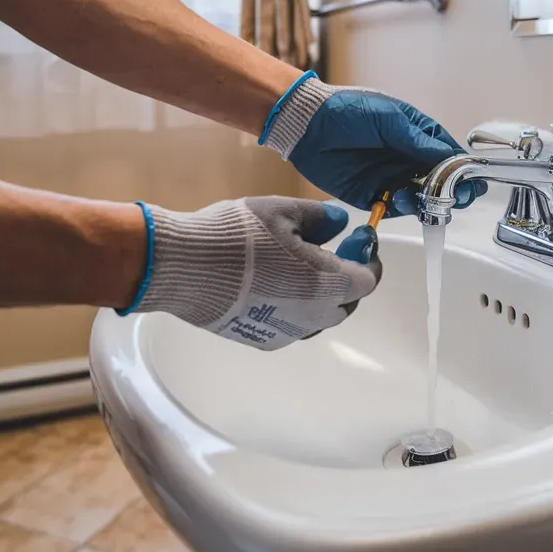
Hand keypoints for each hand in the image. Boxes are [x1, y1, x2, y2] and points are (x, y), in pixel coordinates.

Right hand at [120, 197, 380, 349]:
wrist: (185, 268)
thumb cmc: (240, 235)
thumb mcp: (283, 211)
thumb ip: (319, 217)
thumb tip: (340, 222)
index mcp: (328, 284)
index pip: (367, 279)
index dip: (368, 258)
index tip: (359, 238)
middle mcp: (314, 316)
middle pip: (346, 302)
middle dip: (347, 276)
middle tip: (332, 248)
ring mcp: (287, 332)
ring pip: (319, 317)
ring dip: (321, 293)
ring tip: (300, 265)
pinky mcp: (261, 340)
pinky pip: (293, 325)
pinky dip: (295, 306)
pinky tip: (274, 283)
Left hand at [259, 72, 486, 215]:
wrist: (306, 126)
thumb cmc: (347, 110)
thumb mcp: (388, 118)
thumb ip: (418, 140)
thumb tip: (450, 156)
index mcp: (414, 133)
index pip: (447, 153)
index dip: (461, 167)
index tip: (471, 179)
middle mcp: (406, 157)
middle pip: (439, 180)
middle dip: (451, 189)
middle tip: (458, 196)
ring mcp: (390, 177)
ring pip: (420, 197)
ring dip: (427, 199)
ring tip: (420, 195)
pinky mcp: (372, 195)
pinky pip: (395, 207)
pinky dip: (402, 207)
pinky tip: (399, 199)